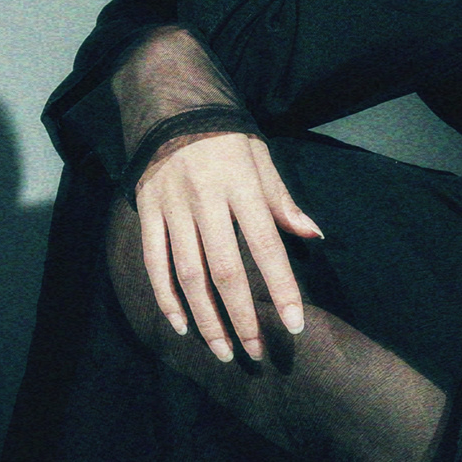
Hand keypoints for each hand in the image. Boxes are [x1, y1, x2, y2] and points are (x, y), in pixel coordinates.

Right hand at [130, 127, 323, 366]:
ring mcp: (173, 210)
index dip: (281, 288)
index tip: (293, 325)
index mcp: (241, 188)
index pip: (266, 246)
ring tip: (223, 351)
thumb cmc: (225, 138)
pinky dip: (167, 299)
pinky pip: (155, 264)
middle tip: (256, 352)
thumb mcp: (261, 159)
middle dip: (242, 317)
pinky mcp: (148, 214)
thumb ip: (282, 201)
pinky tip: (182, 326)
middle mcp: (206, 202)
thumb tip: (314, 236)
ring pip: (189, 275)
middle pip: (225, 271)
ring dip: (207, 319)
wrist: (170, 109)